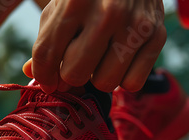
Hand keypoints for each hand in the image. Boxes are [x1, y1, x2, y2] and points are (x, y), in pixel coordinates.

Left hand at [31, 0, 165, 92]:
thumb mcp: (62, 6)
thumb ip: (47, 39)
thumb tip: (32, 73)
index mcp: (75, 2)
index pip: (47, 54)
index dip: (43, 75)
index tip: (48, 82)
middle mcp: (107, 13)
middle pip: (75, 75)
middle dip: (71, 74)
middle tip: (77, 62)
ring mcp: (135, 25)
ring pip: (105, 83)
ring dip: (99, 76)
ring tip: (101, 57)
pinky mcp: (157, 35)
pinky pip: (132, 83)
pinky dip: (124, 78)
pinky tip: (120, 59)